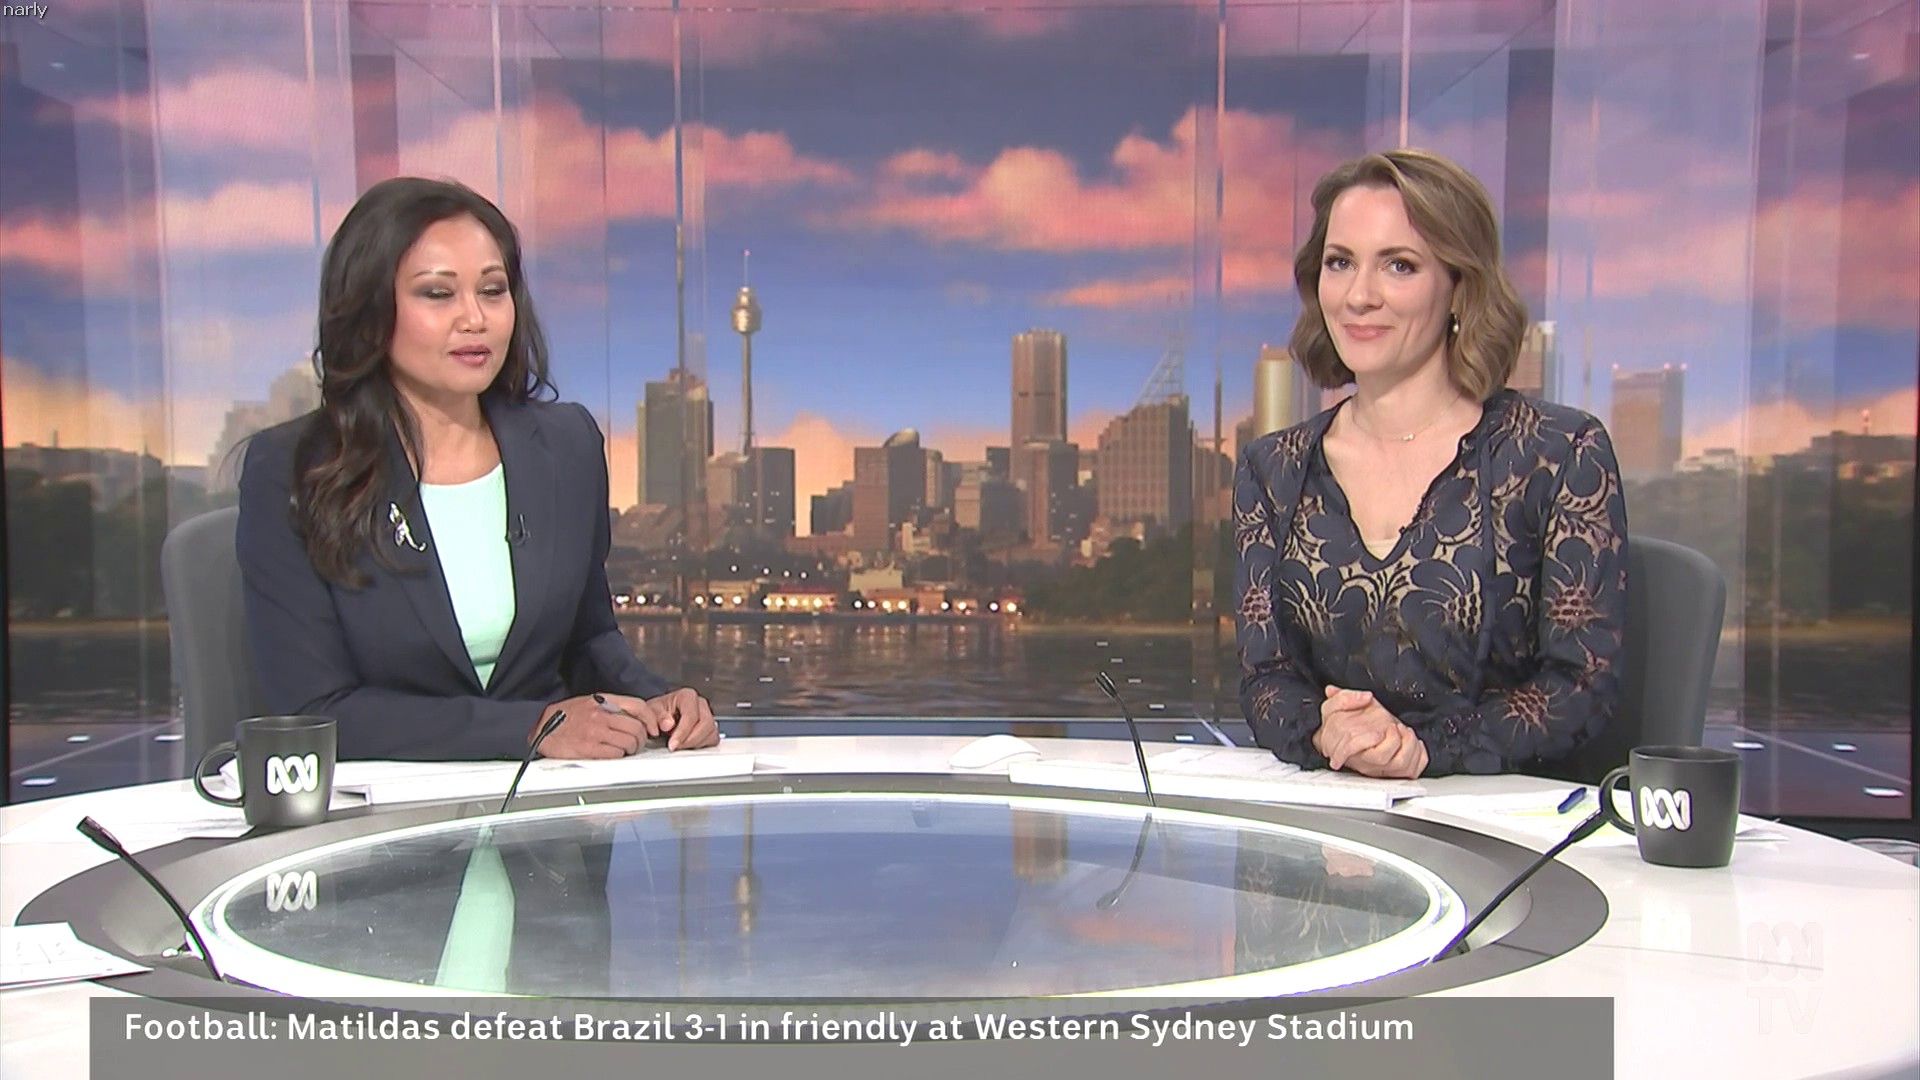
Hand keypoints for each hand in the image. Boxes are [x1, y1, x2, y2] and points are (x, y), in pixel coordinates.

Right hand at [530, 694, 659, 758]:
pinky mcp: (589, 748)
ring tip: (624, 750)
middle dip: (640, 739)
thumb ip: (611, 708)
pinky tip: (611, 754)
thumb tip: (634, 718)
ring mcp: (596, 732)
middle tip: (635, 744)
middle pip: (637, 728)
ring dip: (631, 750)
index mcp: (603, 701)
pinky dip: (618, 756)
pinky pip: (616, 754)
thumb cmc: (565, 716)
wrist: (539, 726)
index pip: (638, 706)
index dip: (651, 719)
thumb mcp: (590, 703)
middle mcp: (601, 715)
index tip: (653, 728)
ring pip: (629, 743)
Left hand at [646, 687, 719, 749]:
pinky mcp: (710, 727)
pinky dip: (701, 745)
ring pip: (711, 732)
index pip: (691, 715)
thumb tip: (668, 724)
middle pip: (705, 724)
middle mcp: (700, 704)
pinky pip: (713, 739)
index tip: (673, 744)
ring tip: (680, 745)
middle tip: (676, 747)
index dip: (683, 732)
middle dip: (690, 739)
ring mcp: (707, 715)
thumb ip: (658, 716)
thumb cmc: (656, 713)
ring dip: (695, 743)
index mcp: (687, 696)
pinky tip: (688, 745)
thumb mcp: (651, 712)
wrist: (658, 719)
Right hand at [1312, 687, 1426, 777]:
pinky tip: (1413, 743)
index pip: (1353, 750)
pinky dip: (1420, 755)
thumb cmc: (1340, 726)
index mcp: (1347, 747)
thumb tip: (1364, 697)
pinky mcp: (1395, 771)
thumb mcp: (1333, 706)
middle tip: (1394, 726)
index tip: (1376, 731)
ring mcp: (1381, 769)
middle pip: (1383, 759)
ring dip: (1409, 745)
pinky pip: (1413, 770)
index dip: (1366, 740)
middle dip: (1394, 738)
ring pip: (1402, 766)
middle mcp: (1365, 762)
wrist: (1346, 738)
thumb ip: (1344, 698)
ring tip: (1405, 731)